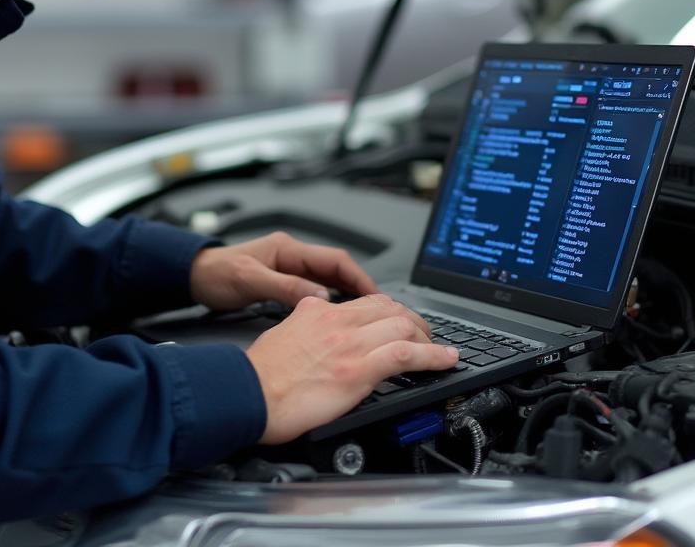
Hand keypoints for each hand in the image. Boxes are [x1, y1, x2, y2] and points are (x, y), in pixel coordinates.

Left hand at [189, 232, 376, 310]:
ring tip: (362, 316)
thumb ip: (285, 287)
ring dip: (345, 296)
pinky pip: (314, 290)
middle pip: (336, 270)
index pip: (335, 260)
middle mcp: (291, 256)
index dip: (359, 277)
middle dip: (358, 288)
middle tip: (377, 310)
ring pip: (327, 281)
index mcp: (288, 249)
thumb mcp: (251, 280)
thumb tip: (320, 296)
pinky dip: (328, 303)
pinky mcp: (282, 282)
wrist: (195, 277)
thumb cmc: (216, 274)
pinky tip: (333, 318)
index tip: (375, 295)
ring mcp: (288, 268)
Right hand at [246, 294, 458, 443]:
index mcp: (318, 311)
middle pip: (390, 308)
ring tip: (440, 349)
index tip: (399, 321)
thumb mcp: (282, 332)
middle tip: (424, 336)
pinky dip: (432, 356)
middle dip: (414, 321)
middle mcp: (337, 320)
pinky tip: (446, 360)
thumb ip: (304, 323)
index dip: (391, 310)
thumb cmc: (259, 373)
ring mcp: (350, 344)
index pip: (366, 301)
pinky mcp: (358, 370)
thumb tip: (314, 322)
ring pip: (403, 326)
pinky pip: (406, 355)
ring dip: (428, 338)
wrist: (249, 392)